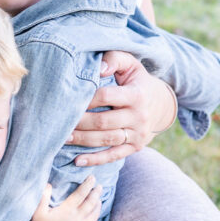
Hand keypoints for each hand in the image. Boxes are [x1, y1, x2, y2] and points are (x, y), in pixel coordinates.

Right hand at [29, 176, 100, 220]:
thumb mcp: (38, 212)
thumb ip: (43, 197)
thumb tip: (48, 184)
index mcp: (67, 210)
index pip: (80, 194)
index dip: (87, 185)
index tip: (92, 178)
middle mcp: (76, 219)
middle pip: (90, 204)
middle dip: (96, 194)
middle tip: (101, 186)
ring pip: (93, 217)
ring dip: (98, 207)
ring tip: (100, 201)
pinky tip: (95, 220)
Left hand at [69, 51, 176, 166]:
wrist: (161, 104)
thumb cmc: (136, 80)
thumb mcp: (130, 64)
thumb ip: (114, 59)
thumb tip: (99, 69)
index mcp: (137, 94)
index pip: (106, 97)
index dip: (86, 99)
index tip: (69, 99)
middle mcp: (139, 116)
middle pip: (104, 121)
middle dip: (80, 122)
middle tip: (59, 121)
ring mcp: (138, 134)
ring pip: (107, 140)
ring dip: (83, 140)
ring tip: (62, 137)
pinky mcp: (135, 147)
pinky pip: (113, 155)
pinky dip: (95, 160)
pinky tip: (77, 161)